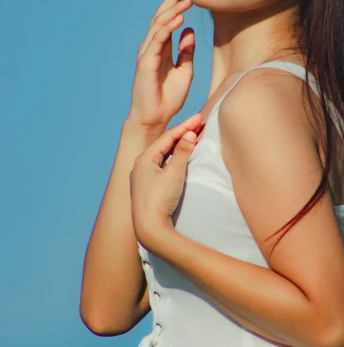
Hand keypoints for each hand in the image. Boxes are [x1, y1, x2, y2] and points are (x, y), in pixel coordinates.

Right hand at [127, 0, 195, 129]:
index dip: (177, 6)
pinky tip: (179, 18)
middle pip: (162, 18)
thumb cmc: (168, 97)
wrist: (155, 117)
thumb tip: (189, 30)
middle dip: (173, 1)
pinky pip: (158, 40)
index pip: (168, 21)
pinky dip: (168, 28)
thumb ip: (185, 50)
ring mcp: (148, 53)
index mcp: (161, 48)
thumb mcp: (184, 70)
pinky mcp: (146, 62)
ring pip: (159, 25)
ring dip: (173, 11)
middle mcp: (152, 47)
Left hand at [129, 113, 202, 250]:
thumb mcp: (174, 173)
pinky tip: (182, 157)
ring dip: (178, 146)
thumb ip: (183, 152)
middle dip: (182, 134)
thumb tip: (190, 134)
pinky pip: (161, 166)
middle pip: (164, 144)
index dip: (185, 126)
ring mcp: (142, 177)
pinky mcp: (147, 188)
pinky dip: (173, 158)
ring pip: (162, 155)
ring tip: (193, 137)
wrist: (149, 228)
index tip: (200, 117)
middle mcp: (140, 165)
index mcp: (143, 159)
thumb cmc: (160, 199)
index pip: (167, 137)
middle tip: (199, 124)